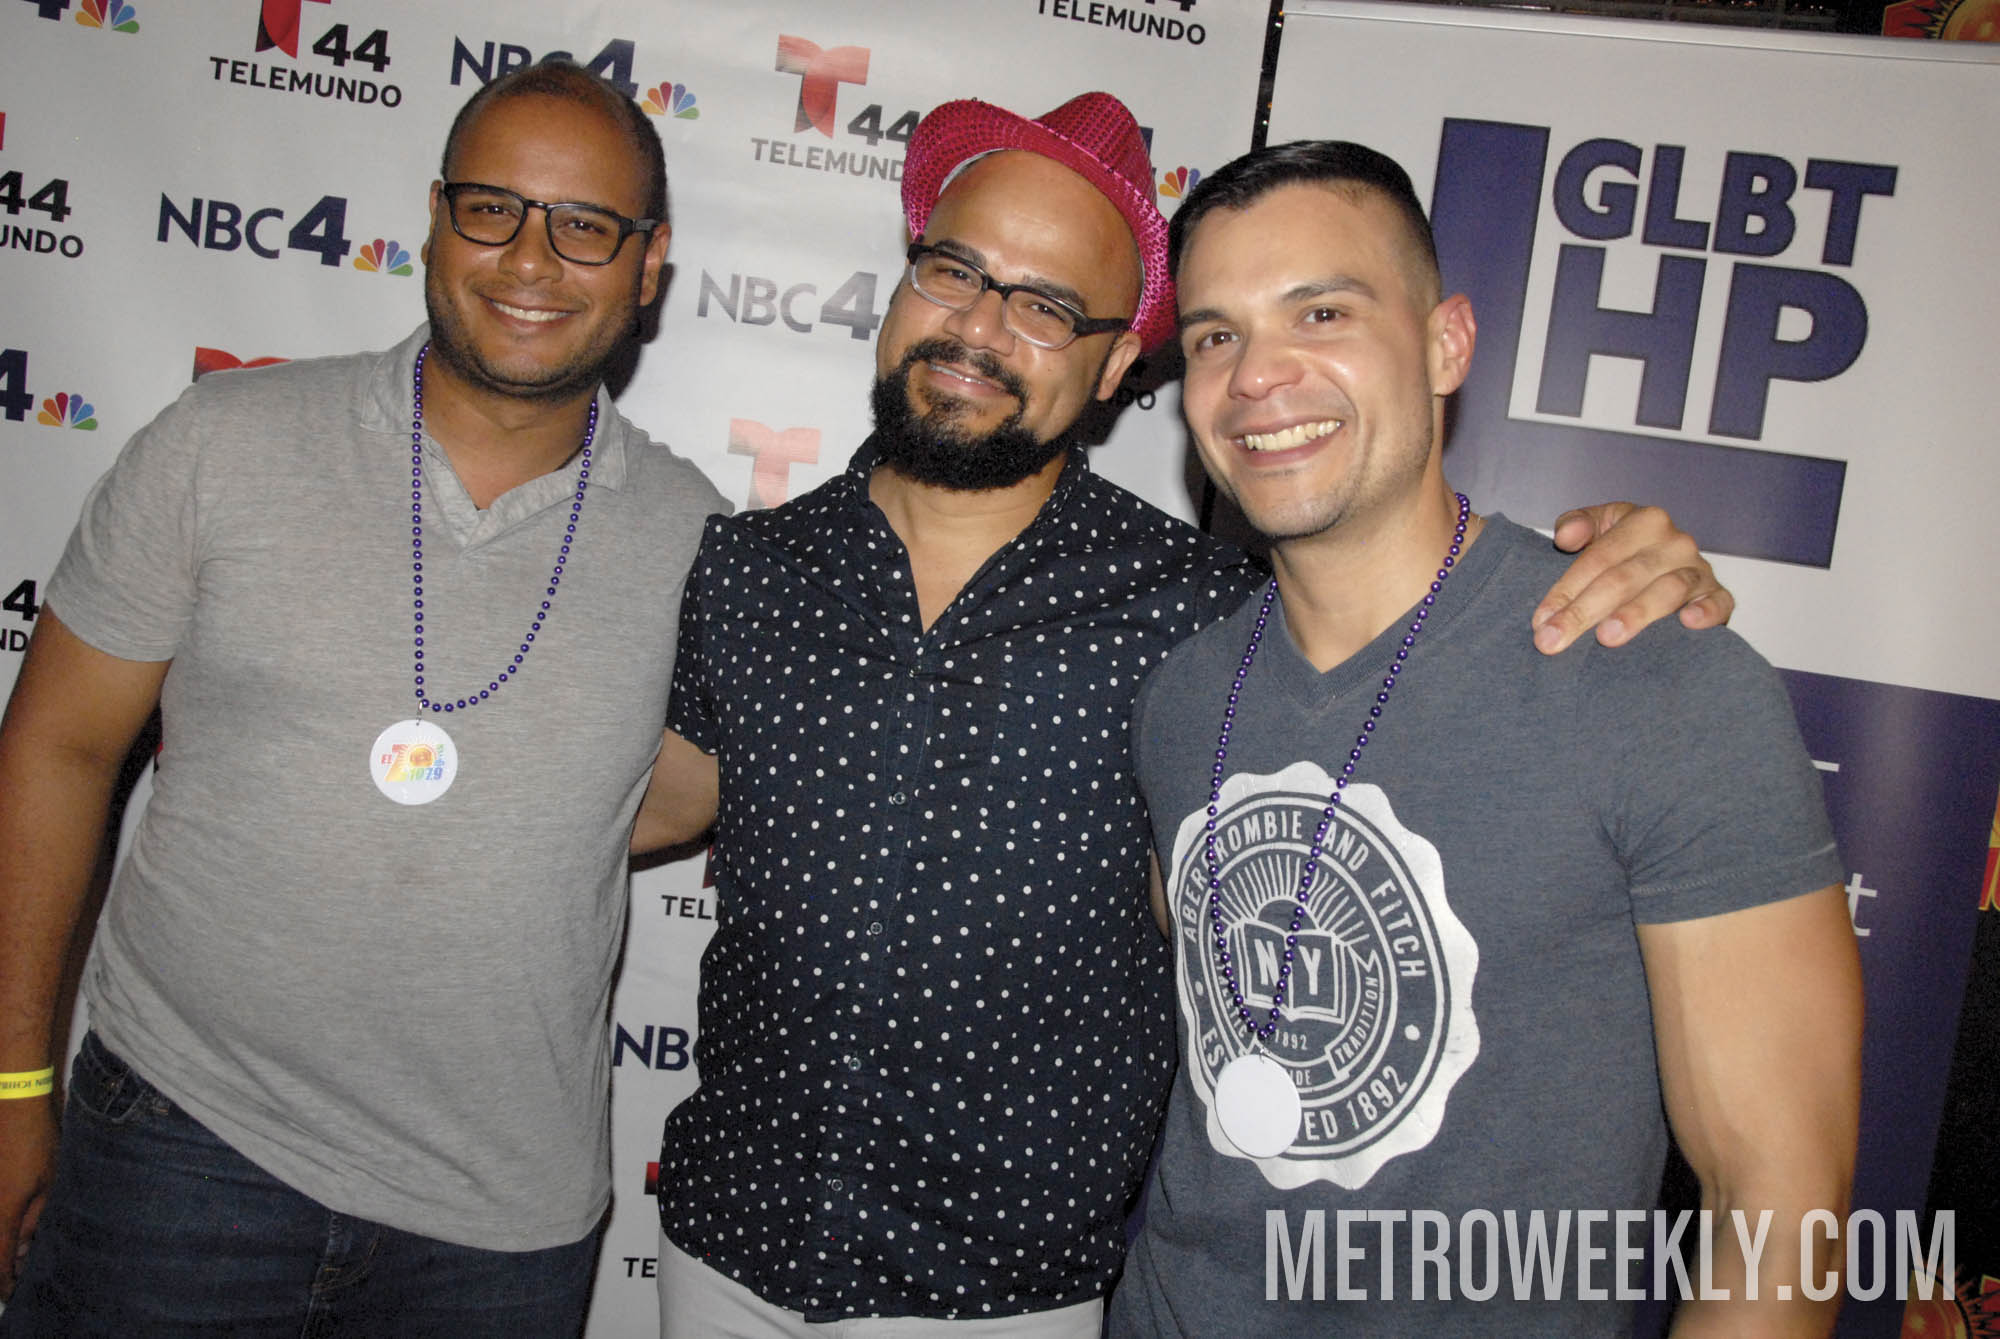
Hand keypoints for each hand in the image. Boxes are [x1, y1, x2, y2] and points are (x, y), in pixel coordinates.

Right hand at [0, 1094, 58, 1298]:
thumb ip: (36, 1218)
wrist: (12, 1104)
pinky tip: (8, 1223)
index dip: (5, 1283)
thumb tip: (27, 1245)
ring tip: (14, 1247)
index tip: (12, 1294)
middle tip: (13, 1275)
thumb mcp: (48, 1183)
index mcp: (0, 1217)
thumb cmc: (35, 1143)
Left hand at [1532, 503, 1733, 654]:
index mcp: (1644, 521)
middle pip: (1624, 578)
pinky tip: (1688, 624)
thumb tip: (1566, 537)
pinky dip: (1707, 612)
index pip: (1598, 558)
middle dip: (1584, 611)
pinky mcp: (1717, 595)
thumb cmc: (1625, 550)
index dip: (1566, 589)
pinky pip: (1719, 603)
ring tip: (1607, 637)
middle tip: (1554, 640)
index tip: (1541, 621)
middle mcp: (1675, 542)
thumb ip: (1577, 524)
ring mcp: (1699, 569)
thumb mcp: (1600, 527)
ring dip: (1636, 614)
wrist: (1670, 562)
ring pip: (1667, 591)